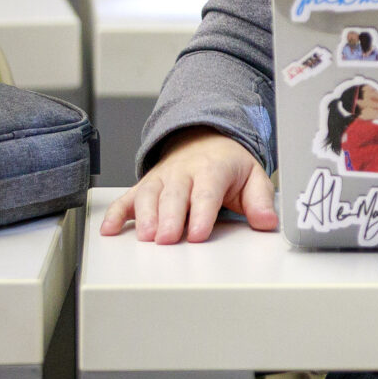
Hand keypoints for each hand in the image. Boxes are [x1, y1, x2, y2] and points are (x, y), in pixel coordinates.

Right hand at [98, 129, 275, 244]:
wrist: (205, 139)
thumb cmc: (229, 165)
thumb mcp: (253, 177)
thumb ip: (260, 200)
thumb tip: (268, 221)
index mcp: (212, 170)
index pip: (206, 193)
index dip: (201, 214)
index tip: (198, 234)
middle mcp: (183, 173)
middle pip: (174, 196)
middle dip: (169, 218)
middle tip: (167, 239)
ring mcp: (161, 178)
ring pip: (149, 196)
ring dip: (145, 216)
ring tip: (146, 237)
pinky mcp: (145, 186)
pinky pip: (127, 198)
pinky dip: (116, 213)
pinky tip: (109, 230)